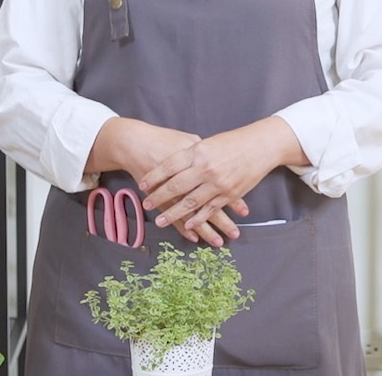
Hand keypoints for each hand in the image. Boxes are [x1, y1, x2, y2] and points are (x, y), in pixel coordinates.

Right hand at [87, 118, 240, 245]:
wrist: (136, 143)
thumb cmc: (164, 140)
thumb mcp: (189, 141)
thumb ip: (205, 154)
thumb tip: (221, 163)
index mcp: (199, 163)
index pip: (220, 185)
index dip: (233, 200)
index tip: (244, 213)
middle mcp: (188, 179)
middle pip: (209, 203)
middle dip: (223, 221)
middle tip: (234, 235)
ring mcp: (174, 192)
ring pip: (194, 215)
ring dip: (206, 230)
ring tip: (217, 242)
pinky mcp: (161, 199)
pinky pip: (175, 218)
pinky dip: (184, 228)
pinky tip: (193, 238)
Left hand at [138, 118, 305, 245]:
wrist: (261, 145)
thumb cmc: (233, 142)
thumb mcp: (208, 143)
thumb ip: (191, 154)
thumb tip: (171, 164)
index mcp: (198, 151)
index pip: (169, 166)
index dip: (154, 176)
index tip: (142, 184)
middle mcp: (205, 168)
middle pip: (176, 186)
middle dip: (158, 196)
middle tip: (146, 204)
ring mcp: (217, 183)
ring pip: (190, 202)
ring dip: (173, 213)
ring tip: (159, 220)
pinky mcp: (228, 194)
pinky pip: (209, 209)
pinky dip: (197, 219)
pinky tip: (187, 225)